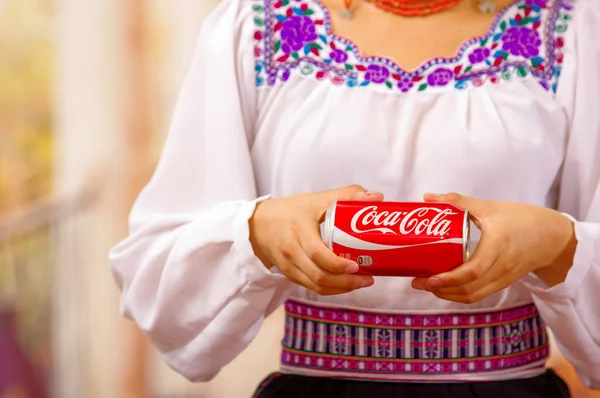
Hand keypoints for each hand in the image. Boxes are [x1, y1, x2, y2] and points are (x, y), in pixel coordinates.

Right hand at [249, 185, 383, 295]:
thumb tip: (377, 198)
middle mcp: (292, 251)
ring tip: (361, 283)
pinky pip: (311, 287)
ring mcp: (289, 265)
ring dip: (341, 288)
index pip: (318, 253)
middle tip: (367, 278)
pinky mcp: (290, 275)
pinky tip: (345, 284)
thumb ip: (346, 195)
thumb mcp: (316, 199)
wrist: (258, 225)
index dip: (338, 264)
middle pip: (318, 275)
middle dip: (345, 282)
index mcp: (299, 230)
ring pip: (316, 286)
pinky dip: (331, 289)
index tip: (357, 265)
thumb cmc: (290, 211)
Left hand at [411, 193, 576, 303]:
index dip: (449, 278)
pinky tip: (445, 287)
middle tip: (418, 282)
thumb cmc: (522, 219)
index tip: (429, 277)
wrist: (553, 237)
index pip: (472, 270)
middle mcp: (501, 266)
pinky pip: (479, 294)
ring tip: (427, 286)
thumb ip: (458, 201)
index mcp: (497, 245)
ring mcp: (503, 277)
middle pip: (469, 288)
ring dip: (448, 295)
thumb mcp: (489, 207)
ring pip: (473, 295)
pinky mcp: (503, 283)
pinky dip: (460, 294)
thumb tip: (428, 197)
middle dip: (440, 290)